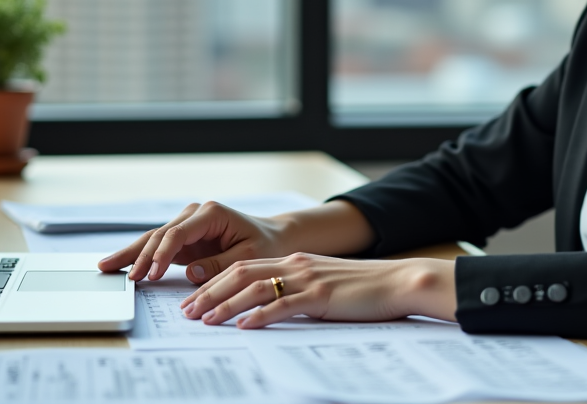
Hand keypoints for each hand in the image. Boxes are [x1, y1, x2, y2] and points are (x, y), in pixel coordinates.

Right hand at [97, 201, 288, 283]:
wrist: (273, 238)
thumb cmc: (266, 245)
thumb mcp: (249, 257)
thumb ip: (220, 265)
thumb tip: (191, 273)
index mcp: (211, 214)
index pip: (178, 233)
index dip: (162, 254)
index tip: (150, 274)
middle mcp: (195, 215)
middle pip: (160, 235)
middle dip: (139, 256)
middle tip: (123, 276)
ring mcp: (186, 224)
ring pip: (153, 239)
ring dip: (131, 254)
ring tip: (106, 267)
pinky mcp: (183, 238)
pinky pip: (157, 247)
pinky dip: (139, 257)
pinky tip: (119, 265)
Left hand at [180, 253, 456, 327]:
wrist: (400, 281)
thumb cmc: (366, 289)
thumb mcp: (325, 285)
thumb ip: (299, 292)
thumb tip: (271, 309)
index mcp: (296, 261)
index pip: (245, 267)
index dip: (215, 281)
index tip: (194, 297)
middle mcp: (297, 265)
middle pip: (241, 273)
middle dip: (210, 291)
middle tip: (186, 310)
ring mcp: (308, 279)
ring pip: (255, 287)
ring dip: (226, 304)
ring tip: (204, 319)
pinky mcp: (321, 296)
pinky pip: (283, 305)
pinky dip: (259, 316)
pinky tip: (244, 326)